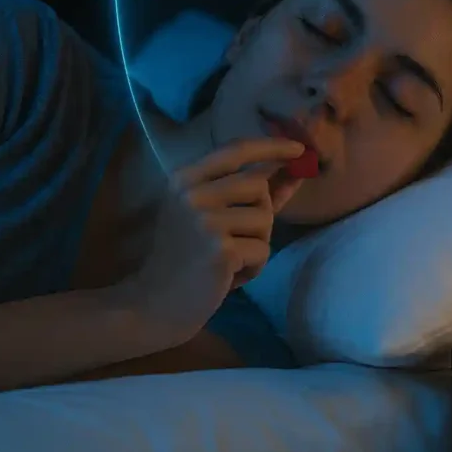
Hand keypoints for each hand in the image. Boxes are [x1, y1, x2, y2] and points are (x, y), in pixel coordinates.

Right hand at [115, 138, 305, 346]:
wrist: (153, 305)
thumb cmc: (185, 261)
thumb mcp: (210, 219)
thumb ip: (248, 195)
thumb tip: (293, 173)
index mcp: (185, 179)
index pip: (236, 149)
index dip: (271, 146)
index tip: (298, 149)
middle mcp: (192, 193)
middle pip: (257, 185)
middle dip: (261, 213)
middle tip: (240, 240)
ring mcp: (205, 220)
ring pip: (265, 219)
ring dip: (257, 244)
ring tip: (230, 261)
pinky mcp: (221, 249)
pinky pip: (263, 250)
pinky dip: (254, 268)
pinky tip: (229, 278)